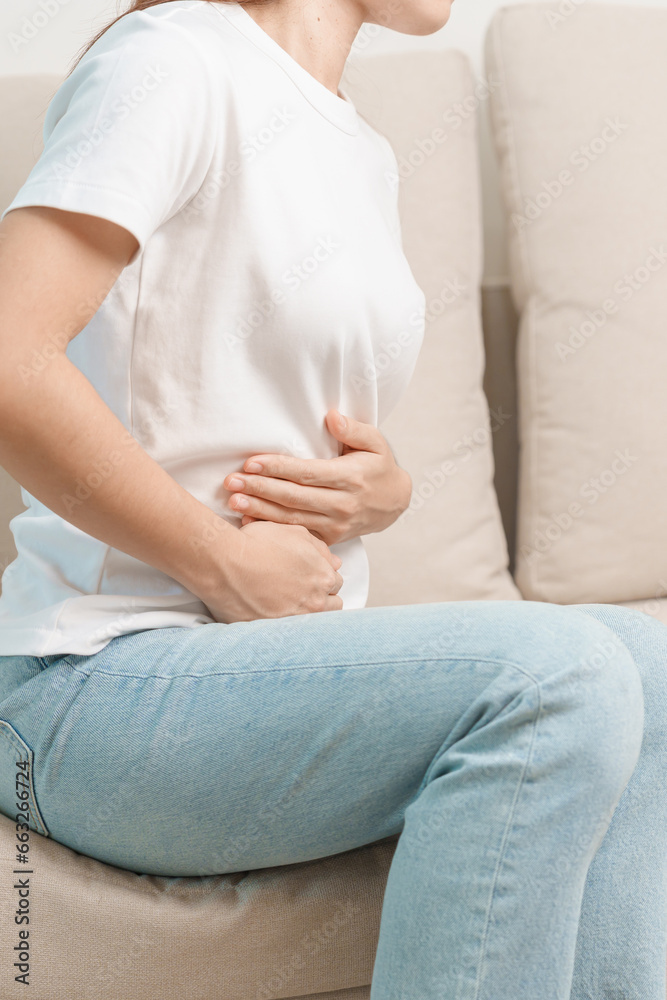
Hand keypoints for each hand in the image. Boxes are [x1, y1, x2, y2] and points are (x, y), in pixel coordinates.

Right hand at [201, 520, 343, 622]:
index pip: (335, 583)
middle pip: (331, 605)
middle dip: (320, 597)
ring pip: (314, 623)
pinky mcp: (274, 633)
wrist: (224, 563)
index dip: (321, 577)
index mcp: (323, 578)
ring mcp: (295, 620)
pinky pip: (288, 634)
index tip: (308, 576)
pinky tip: (273, 613)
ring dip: (307, 614)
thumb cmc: (258, 543)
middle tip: (300, 590)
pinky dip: (285, 626)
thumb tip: (335, 562)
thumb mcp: (295, 533)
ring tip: (289, 604)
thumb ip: (320, 549)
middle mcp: (315, 602)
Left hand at [222, 409, 412, 546]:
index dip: (278, 468)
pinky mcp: (330, 537)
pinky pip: (297, 532)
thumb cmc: (379, 467)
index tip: (251, 462)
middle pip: (293, 496)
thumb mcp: (377, 442)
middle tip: (231, 482)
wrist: (394, 503)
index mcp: (350, 478)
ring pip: (291, 517)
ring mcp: (335, 524)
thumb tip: (332, 417)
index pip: (307, 473)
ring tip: (233, 501)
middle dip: (260, 488)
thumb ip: (354, 430)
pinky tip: (249, 521)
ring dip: (260, 509)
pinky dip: (272, 528)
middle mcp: (342, 504)